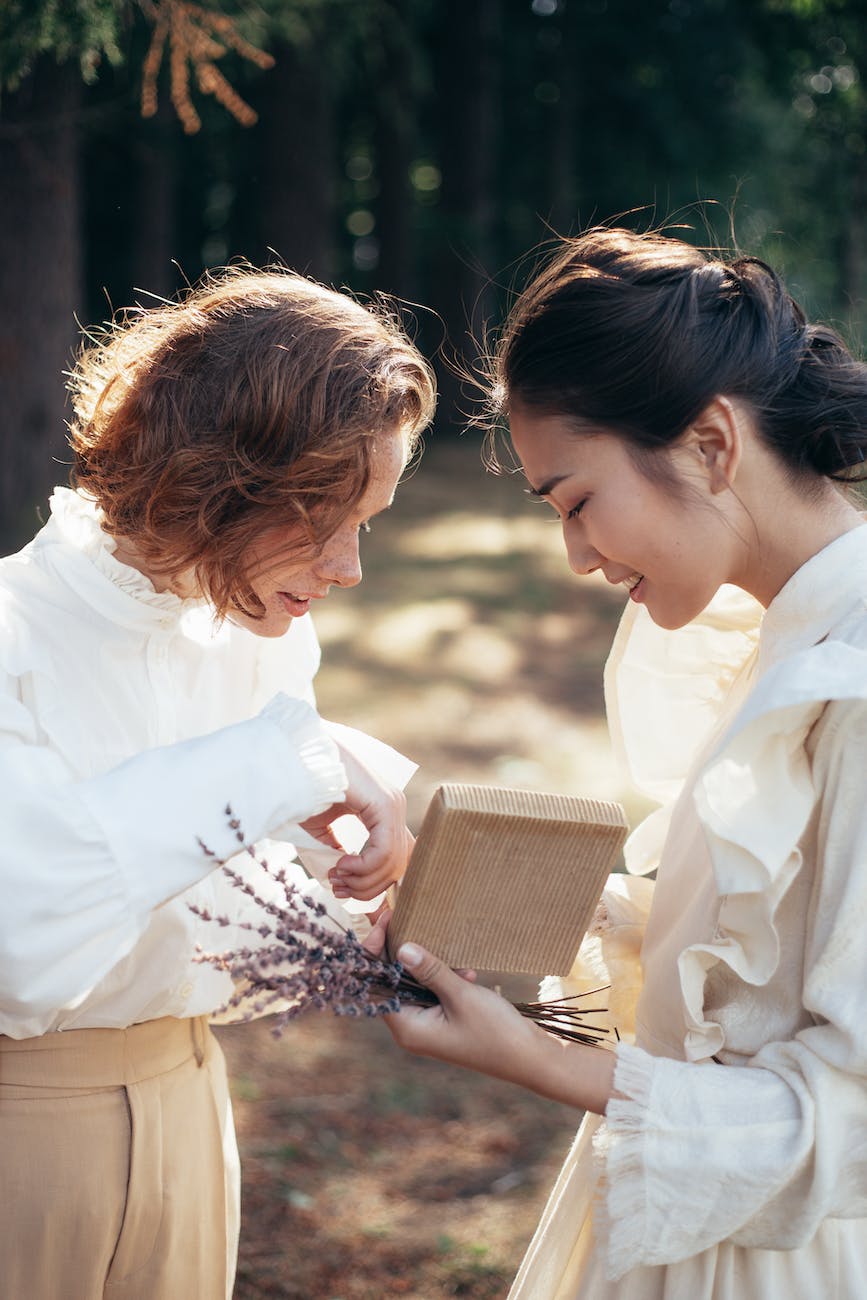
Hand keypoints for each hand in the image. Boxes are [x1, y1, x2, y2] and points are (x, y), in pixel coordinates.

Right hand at [300, 741, 412, 901]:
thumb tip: (347, 884)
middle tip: (337, 886)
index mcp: (383, 812)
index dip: (370, 884)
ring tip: (335, 874)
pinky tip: (341, 864)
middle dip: (366, 887)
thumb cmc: (303, 791)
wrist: (296, 760)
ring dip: (361, 880)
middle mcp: (393, 808)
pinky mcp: (385, 805)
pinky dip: (363, 867)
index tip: (340, 889)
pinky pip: (384, 851)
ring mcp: (393, 805)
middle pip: (397, 867)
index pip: (394, 858)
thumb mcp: (322, 830)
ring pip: (392, 863)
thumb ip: (337, 853)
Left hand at [384, 943, 615, 1114]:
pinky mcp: (445, 1021)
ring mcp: (429, 1026)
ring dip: (430, 967)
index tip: (384, 923)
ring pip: (415, 986)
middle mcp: (413, 1029)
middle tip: (405, 919)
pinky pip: (434, 993)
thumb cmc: (495, 1032)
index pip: (376, 986)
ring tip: (454, 960)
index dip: (375, 953)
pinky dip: (446, 979)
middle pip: (393, 983)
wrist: (530, 1058)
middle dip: (402, 954)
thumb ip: (430, 971)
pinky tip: (469, 975)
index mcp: (408, 1028)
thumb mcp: (461, 996)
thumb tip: (402, 948)